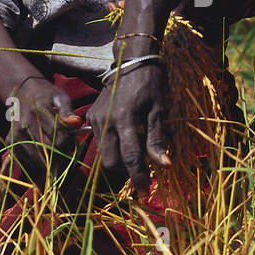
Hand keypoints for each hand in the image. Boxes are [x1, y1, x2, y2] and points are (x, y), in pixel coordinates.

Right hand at [3, 75, 85, 184]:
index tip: (72, 140)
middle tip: (65, 147)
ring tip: (55, 147)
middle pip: (49, 151)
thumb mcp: (60, 97)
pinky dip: (38, 159)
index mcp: (38, 112)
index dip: (69, 143)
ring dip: (50, 158)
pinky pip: (28, 160)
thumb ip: (68, 111)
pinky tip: (41, 148)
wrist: (23, 92)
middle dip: (61, 153)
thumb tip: (74, 123)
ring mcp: (15, 134)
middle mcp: (24, 124)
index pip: (58, 138)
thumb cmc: (45, 97)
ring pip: (38, 159)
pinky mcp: (10, 141)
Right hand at [86, 62, 169, 196]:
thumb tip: (164, 166)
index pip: (130, 156)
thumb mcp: (159, 109)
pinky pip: (100, 141)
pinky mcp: (91, 116)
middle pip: (110, 161)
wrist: (130, 62)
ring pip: (103, 153)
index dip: (138, 177)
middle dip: (125, 171)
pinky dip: (112, 148)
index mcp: (125, 118)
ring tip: (135, 154)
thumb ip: (157, 138)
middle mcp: (106, 120)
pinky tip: (124, 141)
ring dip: (118, 161)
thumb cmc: (149, 85)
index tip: (146, 191)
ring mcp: (95, 118)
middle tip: (142, 172)